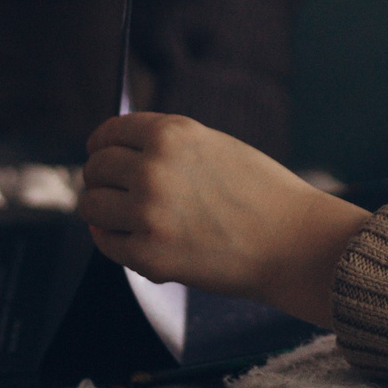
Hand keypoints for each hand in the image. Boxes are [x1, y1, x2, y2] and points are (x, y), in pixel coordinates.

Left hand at [77, 113, 370, 329]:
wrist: (295, 242)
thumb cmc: (262, 194)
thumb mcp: (214, 147)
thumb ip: (167, 147)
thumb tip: (118, 156)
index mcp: (171, 134)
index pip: (110, 133)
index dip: (101, 146)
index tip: (100, 156)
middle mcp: (153, 168)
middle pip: (96, 169)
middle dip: (99, 180)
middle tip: (110, 192)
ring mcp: (148, 213)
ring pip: (92, 206)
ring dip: (102, 211)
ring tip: (121, 218)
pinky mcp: (150, 254)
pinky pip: (107, 244)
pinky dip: (114, 241)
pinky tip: (131, 239)